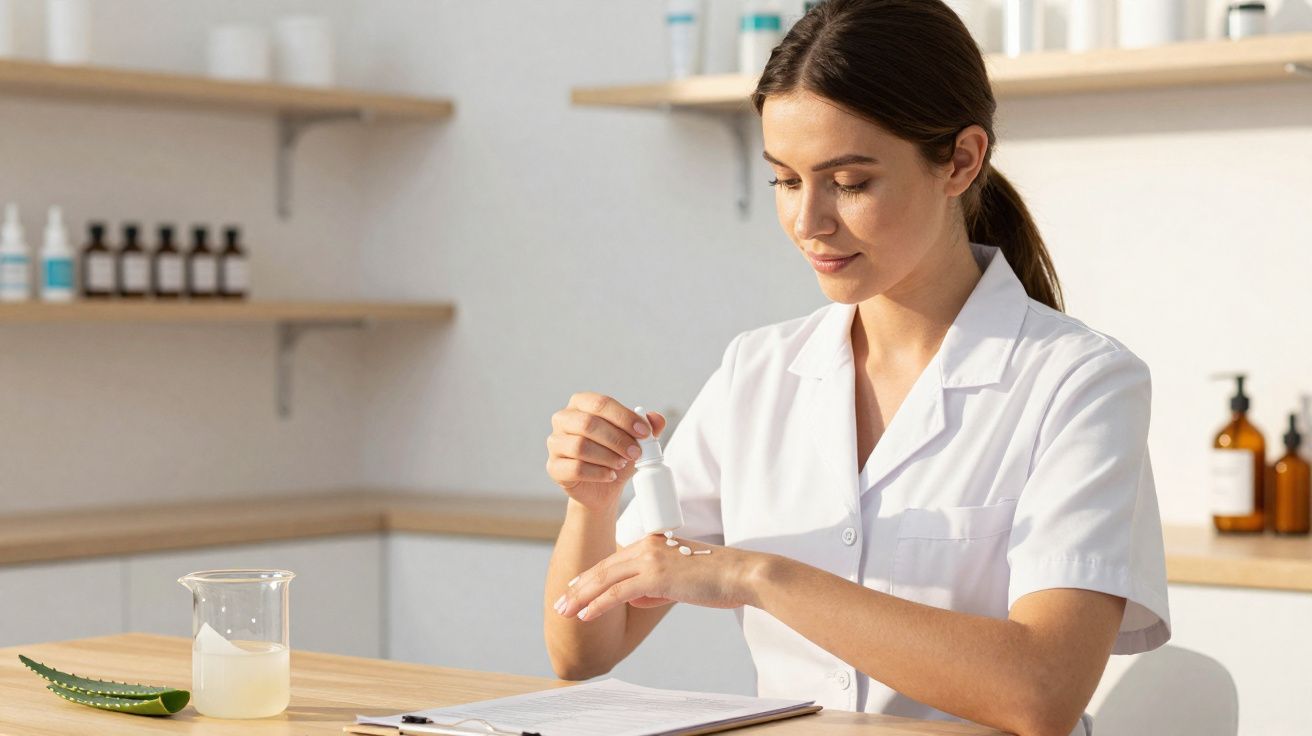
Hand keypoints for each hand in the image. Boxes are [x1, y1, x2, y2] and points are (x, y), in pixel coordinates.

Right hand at [546, 393, 665, 511]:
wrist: (603, 486)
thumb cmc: (617, 454)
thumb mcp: (636, 439)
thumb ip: (648, 426)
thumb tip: (656, 419)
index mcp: (581, 403)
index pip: (601, 403)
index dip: (624, 417)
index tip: (645, 433)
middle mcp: (563, 419)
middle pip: (588, 424)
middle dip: (617, 439)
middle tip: (636, 453)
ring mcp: (554, 443)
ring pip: (580, 446)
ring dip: (607, 456)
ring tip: (622, 464)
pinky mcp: (554, 467)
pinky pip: (575, 468)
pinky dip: (598, 473)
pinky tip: (610, 475)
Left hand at [552, 534, 770, 620]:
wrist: (740, 574)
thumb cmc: (717, 579)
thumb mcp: (681, 580)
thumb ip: (657, 586)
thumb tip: (640, 598)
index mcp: (653, 544)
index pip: (614, 560)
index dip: (591, 575)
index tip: (575, 588)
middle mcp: (647, 547)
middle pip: (604, 568)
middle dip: (578, 587)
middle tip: (560, 602)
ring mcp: (651, 560)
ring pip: (605, 579)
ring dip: (581, 597)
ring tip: (564, 611)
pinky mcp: (656, 576)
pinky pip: (618, 593)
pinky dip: (598, 604)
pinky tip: (585, 615)